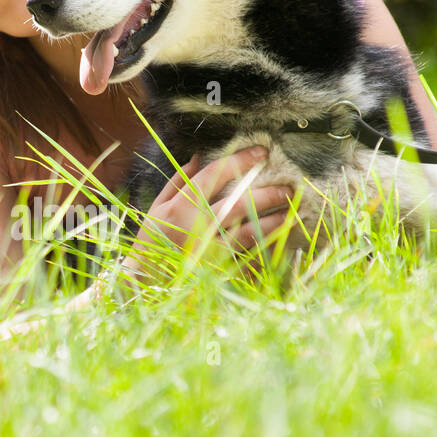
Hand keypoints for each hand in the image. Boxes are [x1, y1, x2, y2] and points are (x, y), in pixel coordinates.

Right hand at [120, 146, 293, 282]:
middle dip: (267, 194)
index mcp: (180, 208)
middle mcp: (195, 228)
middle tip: (290, 187)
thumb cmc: (151, 243)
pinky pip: (247, 259)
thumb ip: (178, 182)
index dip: (239, 160)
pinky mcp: (216, 273)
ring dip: (273, 222)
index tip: (262, 152)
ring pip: (248, 233)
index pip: (214, 176)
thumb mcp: (157, 208)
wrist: (144, 284)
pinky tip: (280, 241)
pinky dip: (265, 249)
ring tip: (291, 213)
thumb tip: (199, 157)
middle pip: (238, 204)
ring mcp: (208, 253)